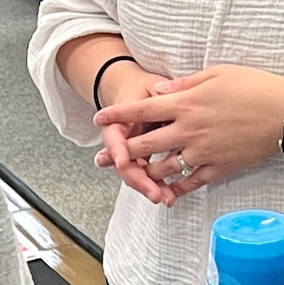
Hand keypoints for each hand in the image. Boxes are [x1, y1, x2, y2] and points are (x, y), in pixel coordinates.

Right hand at [93, 63, 174, 205]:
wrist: (132, 92)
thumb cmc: (142, 89)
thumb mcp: (150, 86)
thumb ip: (157, 93)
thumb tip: (162, 91)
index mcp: (119, 120)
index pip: (114, 137)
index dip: (116, 150)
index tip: (122, 160)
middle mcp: (122, 140)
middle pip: (124, 164)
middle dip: (138, 180)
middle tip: (154, 192)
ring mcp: (131, 152)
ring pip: (135, 174)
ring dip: (148, 187)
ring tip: (165, 198)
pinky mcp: (142, 159)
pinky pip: (146, 175)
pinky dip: (156, 185)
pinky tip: (169, 195)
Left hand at [94, 65, 283, 201]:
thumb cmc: (253, 86)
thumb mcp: (216, 74)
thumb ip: (184, 84)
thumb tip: (159, 92)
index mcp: (186, 103)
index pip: (142, 110)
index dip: (117, 115)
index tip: (99, 120)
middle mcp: (189, 130)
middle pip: (145, 145)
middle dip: (121, 152)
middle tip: (107, 157)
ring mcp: (203, 152)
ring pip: (164, 168)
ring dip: (145, 174)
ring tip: (132, 177)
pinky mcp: (219, 168)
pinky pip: (190, 183)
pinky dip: (175, 188)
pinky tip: (165, 192)